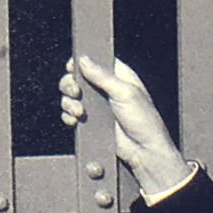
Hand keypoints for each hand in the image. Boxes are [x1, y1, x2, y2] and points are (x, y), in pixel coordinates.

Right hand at [58, 54, 190, 194]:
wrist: (144, 152)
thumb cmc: (143, 121)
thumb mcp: (125, 92)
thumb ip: (102, 76)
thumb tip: (82, 59)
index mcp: (118, 75)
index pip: (94, 60)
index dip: (80, 62)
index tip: (72, 67)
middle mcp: (106, 88)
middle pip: (77, 77)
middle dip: (70, 83)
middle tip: (75, 92)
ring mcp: (97, 106)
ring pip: (71, 96)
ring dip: (68, 102)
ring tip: (79, 111)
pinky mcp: (92, 122)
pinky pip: (72, 115)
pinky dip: (68, 116)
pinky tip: (74, 120)